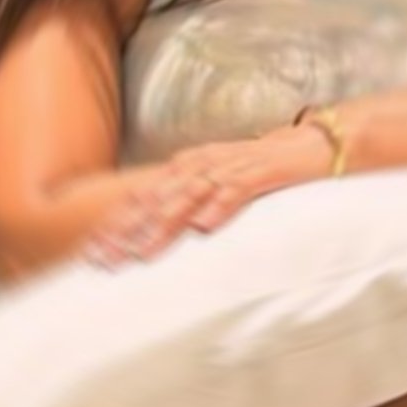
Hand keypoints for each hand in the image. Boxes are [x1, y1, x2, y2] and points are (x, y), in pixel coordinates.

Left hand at [81, 127, 332, 266]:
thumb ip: (191, 200)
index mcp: (188, 166)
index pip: (144, 196)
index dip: (117, 224)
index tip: (94, 252)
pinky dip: (218, 207)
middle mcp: (203, 163)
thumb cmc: (263, 169)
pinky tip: (203, 228)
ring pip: (190, 197)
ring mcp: (231, 166)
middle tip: (107, 260)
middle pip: (158, 199)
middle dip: (129, 231)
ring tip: (144, 253)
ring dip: (165, 226)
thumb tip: (159, 233)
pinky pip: (236, 190)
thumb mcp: (219, 181)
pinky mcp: (262, 172)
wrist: (312, 146)